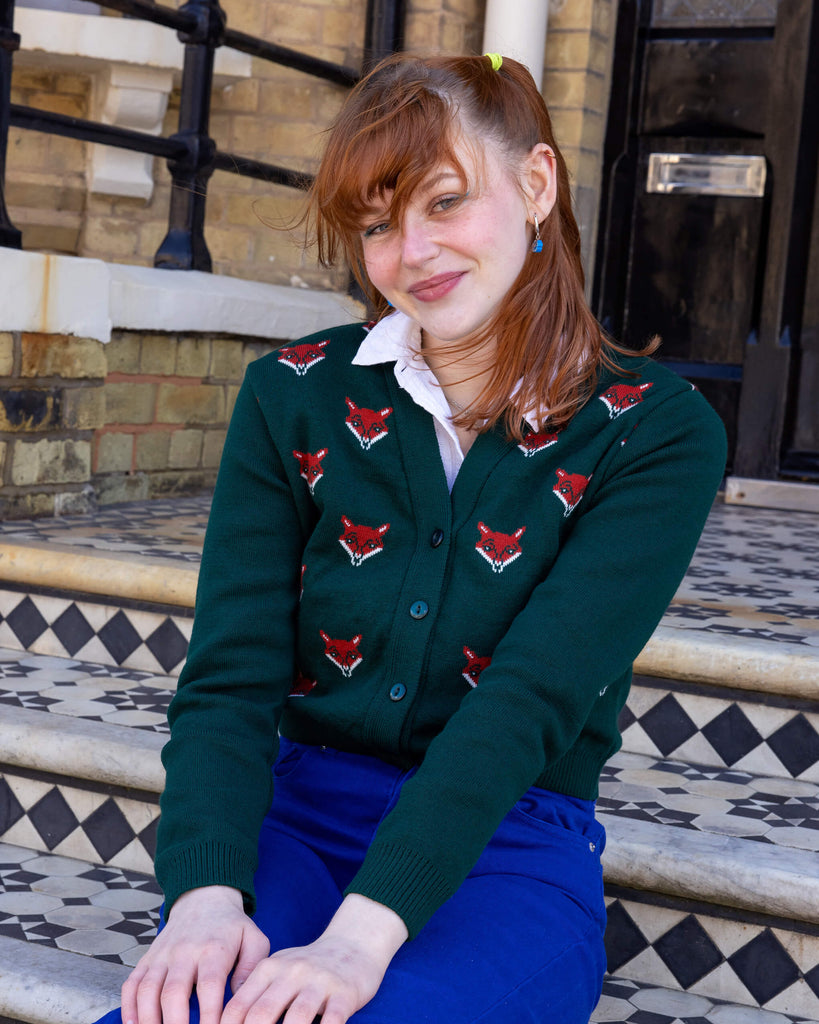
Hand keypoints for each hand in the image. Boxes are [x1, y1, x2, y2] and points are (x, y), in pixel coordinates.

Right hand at [121, 885, 269, 1023]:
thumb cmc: (232, 927)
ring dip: (149, 1019)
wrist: (204, 899)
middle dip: (175, 1023)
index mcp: (214, 948)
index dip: (209, 1014)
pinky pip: (132, 984)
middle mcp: (184, 951)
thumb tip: (240, 998)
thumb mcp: (253, 939)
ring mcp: (162, 955)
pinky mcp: (147, 958)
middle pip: (174, 991)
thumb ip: (251, 968)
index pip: (209, 985)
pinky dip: (129, 1007)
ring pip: (148, 990)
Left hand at [221, 894, 407, 1023]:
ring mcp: (319, 982)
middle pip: (262, 1014)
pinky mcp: (344, 994)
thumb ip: (255, 995)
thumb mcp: (279, 971)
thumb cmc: (308, 968)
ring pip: (296, 1018)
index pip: (239, 1008)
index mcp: (269, 969)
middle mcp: (292, 972)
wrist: (354, 944)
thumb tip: (228, 1023)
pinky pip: (331, 1021)